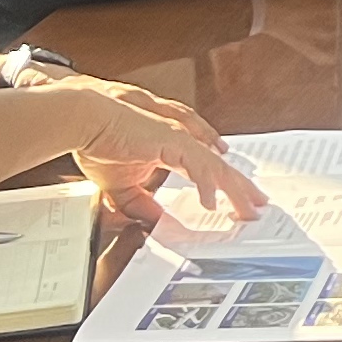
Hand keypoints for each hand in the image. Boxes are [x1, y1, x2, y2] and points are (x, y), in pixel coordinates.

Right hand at [0, 80, 265, 228]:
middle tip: (258, 205)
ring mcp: (180, 138)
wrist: (83, 119)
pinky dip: (206, 185)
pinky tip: (211, 202)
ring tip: (248, 209)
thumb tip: (156, 221)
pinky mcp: (172, 140)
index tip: (236, 199)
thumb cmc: (98, 142)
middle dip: (241, 187)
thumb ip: (141, 204)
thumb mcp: (123, 186)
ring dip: (235, 190)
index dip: (222, 184)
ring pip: (217, 167)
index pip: (206, 168)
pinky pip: (198, 166)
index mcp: (171, 148)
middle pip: (220, 167)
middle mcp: (181, 140)